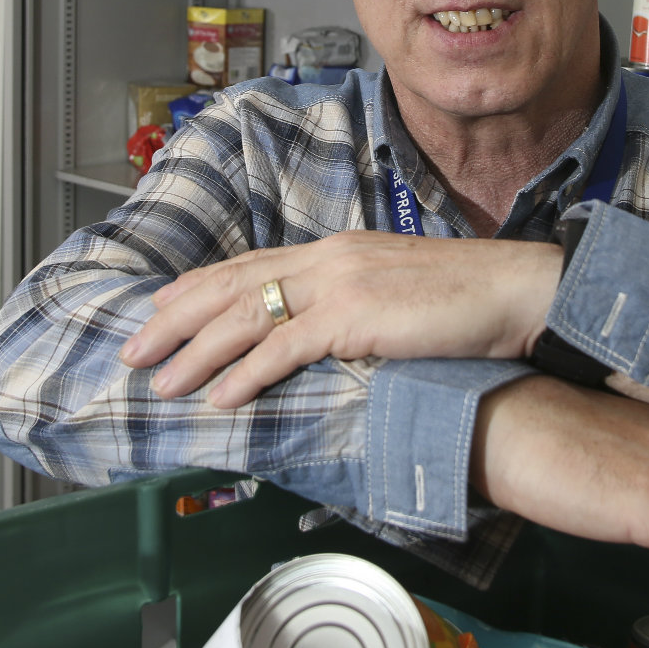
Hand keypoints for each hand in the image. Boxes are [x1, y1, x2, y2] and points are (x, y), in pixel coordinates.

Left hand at [118, 232, 559, 407]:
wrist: (516, 290)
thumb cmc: (469, 299)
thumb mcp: (396, 291)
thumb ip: (353, 304)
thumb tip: (322, 336)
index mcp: (337, 250)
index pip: (250, 266)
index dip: (198, 288)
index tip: (158, 309)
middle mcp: (329, 259)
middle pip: (232, 286)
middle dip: (175, 319)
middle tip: (132, 348)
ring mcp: (341, 285)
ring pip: (246, 317)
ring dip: (196, 353)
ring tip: (160, 381)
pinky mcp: (357, 317)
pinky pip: (286, 348)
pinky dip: (246, 374)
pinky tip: (221, 397)